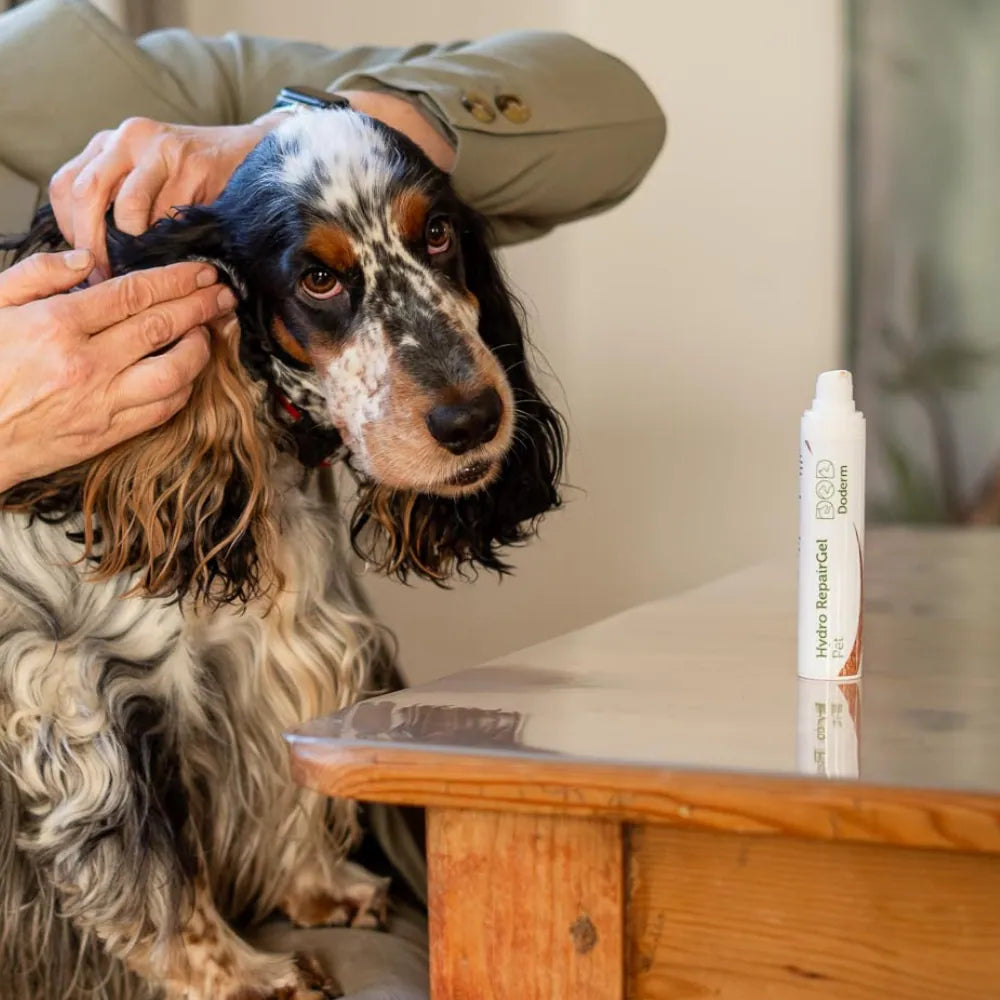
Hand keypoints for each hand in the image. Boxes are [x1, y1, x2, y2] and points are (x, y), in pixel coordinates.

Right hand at [0, 250, 235, 491]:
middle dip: (200, 305)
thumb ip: (36, 275)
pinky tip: (189, 372)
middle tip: (223, 293)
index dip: (176, 279)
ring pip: (174, 372)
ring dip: (200, 348)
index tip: (201, 271)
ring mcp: (101, 402)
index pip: (134, 294)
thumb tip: (84, 259)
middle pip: (163, 326)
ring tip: (208, 331)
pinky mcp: (108, 434)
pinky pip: (162, 409)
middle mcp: (86, 364)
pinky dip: (183, 388)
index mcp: (56, 326)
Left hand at [49, 118, 273, 278]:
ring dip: (132, 245)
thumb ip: (119, 204)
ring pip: (126, 206)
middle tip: (103, 276)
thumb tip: (95, 257)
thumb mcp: (148, 182)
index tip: (83, 261)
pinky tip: (178, 247)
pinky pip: (169, 212)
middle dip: (92, 242)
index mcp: (109, 144)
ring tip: (142, 265)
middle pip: (86, 192)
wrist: (252, 155)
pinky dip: (169, 238)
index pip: (66, 185)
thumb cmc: (197, 179)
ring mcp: (159, 147)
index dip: (69, 228)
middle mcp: (127, 138)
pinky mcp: (192, 162)